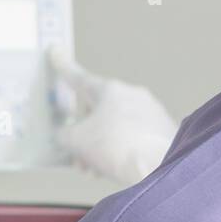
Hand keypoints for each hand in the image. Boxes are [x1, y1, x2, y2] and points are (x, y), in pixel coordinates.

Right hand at [47, 47, 177, 185]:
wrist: (160, 168)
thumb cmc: (119, 148)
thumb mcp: (76, 141)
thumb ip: (63, 135)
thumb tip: (63, 136)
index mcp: (110, 90)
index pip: (80, 77)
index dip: (63, 67)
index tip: (57, 53)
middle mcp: (132, 95)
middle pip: (97, 110)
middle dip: (83, 133)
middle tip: (76, 153)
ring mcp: (151, 112)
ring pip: (115, 126)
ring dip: (101, 145)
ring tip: (96, 168)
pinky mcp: (164, 131)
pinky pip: (134, 136)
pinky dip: (121, 150)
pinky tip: (116, 168)